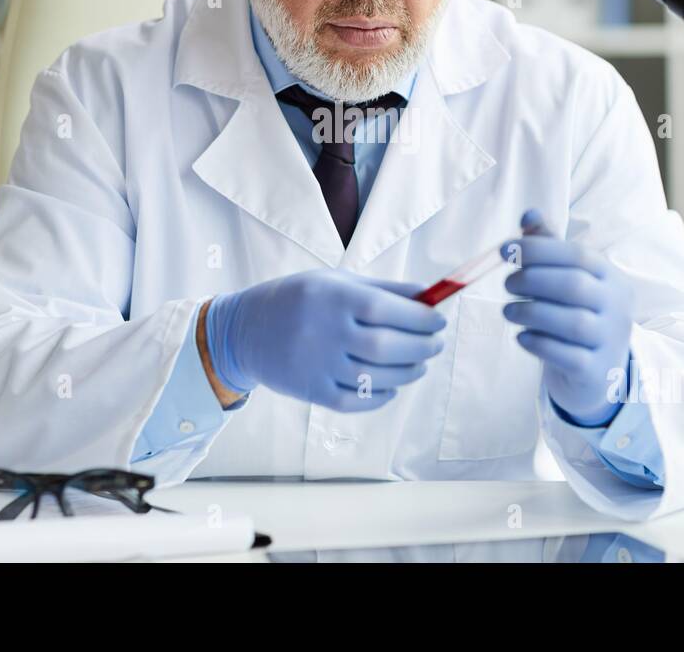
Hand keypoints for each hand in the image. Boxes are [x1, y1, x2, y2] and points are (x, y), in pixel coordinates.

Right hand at [206, 269, 446, 411]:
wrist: (244, 330)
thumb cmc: (299, 299)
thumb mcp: (335, 282)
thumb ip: (382, 289)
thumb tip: (429, 296)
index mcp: (333, 298)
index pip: (388, 310)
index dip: (421, 318)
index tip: (439, 321)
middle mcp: (325, 332)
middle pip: (388, 347)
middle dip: (422, 347)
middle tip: (435, 344)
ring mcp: (317, 365)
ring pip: (377, 377)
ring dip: (408, 373)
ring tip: (419, 364)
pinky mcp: (311, 391)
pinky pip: (356, 401)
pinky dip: (381, 395)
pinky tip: (391, 385)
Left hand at [501, 209, 634, 426]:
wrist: (598, 372)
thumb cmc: (577, 313)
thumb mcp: (567, 277)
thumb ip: (549, 246)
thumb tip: (528, 214)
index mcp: (611, 277)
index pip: (578, 255)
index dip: (538, 250)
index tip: (504, 250)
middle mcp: (617, 306)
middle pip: (574, 286)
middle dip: (531, 281)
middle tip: (506, 285)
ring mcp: (610, 340)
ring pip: (572, 322)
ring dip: (530, 312)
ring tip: (508, 311)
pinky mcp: (596, 371)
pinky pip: (567, 356)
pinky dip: (538, 343)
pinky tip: (521, 336)